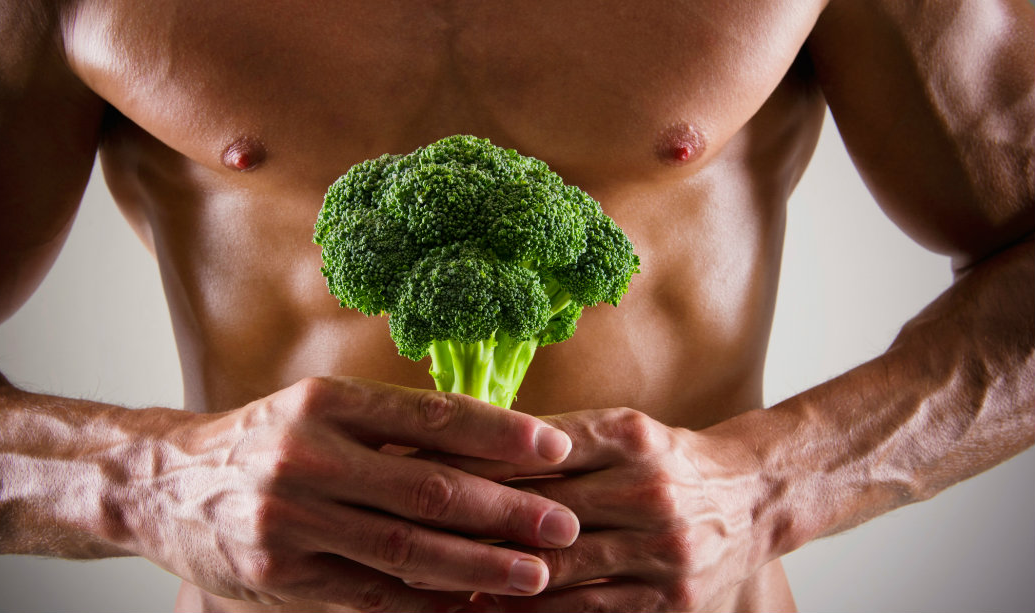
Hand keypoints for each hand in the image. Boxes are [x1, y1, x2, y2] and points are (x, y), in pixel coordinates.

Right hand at [114, 376, 579, 611]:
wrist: (161, 484)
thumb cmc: (260, 441)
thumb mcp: (317, 410)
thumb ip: (391, 426)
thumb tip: (490, 447)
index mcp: (326, 400)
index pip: (433, 416)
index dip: (501, 435)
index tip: (557, 449)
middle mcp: (307, 453)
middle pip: (428, 487)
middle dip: (506, 510)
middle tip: (565, 525)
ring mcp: (289, 518)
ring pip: (405, 548)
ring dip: (479, 567)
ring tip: (534, 575)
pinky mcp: (278, 574)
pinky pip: (369, 593)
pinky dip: (426, 602)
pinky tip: (470, 607)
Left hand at [446, 407, 769, 611]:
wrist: (755, 498)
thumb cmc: (667, 459)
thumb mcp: (621, 430)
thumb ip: (555, 440)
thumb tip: (467, 443)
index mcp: (629, 435)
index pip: (533, 449)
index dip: (471, 461)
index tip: (415, 468)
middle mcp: (647, 488)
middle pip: (538, 510)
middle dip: (469, 523)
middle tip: (405, 530)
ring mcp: (661, 550)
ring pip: (555, 569)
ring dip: (489, 577)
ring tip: (430, 579)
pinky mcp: (669, 601)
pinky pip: (586, 612)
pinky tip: (488, 609)